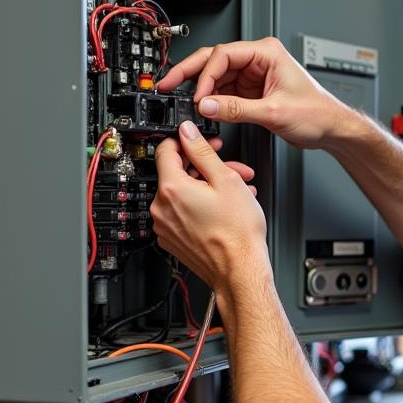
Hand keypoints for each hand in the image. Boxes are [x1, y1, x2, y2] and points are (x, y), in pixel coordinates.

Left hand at [151, 122, 268, 291]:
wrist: (240, 270)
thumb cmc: (238, 233)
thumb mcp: (226, 180)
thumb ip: (202, 151)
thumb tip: (187, 132)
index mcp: (172, 189)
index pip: (166, 149)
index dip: (186, 140)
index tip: (199, 141)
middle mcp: (162, 208)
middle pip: (178, 174)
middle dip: (205, 167)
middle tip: (230, 167)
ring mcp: (166, 226)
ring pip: (183, 194)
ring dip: (207, 187)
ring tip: (235, 191)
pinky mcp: (173, 239)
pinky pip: (183, 213)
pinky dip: (201, 206)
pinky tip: (224, 208)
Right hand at [154, 36, 351, 148]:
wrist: (331, 129)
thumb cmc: (317, 113)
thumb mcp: (273, 112)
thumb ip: (236, 109)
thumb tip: (207, 106)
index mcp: (267, 52)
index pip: (224, 55)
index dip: (206, 75)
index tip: (198, 97)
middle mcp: (259, 60)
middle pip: (215, 60)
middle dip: (190, 73)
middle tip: (167, 84)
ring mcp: (255, 75)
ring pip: (217, 77)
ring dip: (201, 90)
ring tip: (182, 102)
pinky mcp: (252, 91)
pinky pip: (225, 92)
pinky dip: (212, 101)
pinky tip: (203, 109)